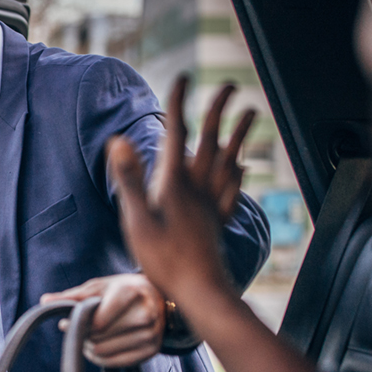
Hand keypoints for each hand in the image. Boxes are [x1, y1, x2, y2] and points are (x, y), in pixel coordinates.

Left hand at [41, 274, 165, 366]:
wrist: (157, 296)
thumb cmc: (122, 290)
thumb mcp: (98, 287)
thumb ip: (72, 296)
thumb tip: (44, 301)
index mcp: (131, 293)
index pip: (98, 322)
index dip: (78, 325)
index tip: (66, 322)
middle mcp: (146, 314)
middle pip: (100, 339)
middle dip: (83, 336)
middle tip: (79, 330)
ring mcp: (152, 334)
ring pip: (106, 353)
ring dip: (90, 348)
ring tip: (89, 337)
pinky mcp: (152, 350)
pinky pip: (117, 363)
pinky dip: (102, 359)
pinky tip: (98, 348)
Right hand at [109, 77, 254, 311]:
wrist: (200, 293)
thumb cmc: (163, 260)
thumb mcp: (137, 220)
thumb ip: (130, 179)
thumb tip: (119, 141)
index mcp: (175, 184)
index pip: (177, 134)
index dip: (179, 104)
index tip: (184, 78)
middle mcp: (197, 188)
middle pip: (212, 140)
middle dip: (220, 110)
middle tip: (231, 86)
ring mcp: (211, 205)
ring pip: (230, 160)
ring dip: (240, 135)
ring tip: (252, 114)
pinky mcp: (218, 222)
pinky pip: (233, 190)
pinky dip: (239, 172)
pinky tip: (242, 167)